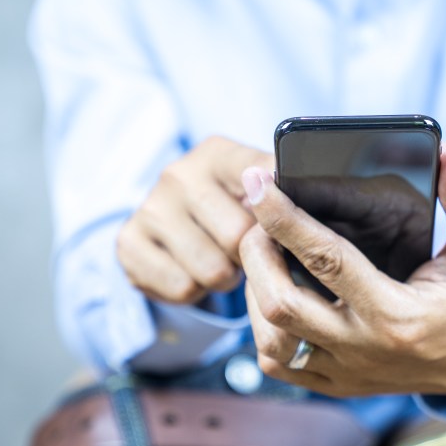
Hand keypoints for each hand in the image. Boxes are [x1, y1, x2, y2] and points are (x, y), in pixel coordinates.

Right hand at [117, 136, 272, 304]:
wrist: (172, 229)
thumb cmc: (233, 210)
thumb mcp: (259, 191)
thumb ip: (285, 192)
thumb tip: (318, 201)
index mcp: (217, 153)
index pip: (261, 180)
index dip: (278, 213)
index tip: (286, 228)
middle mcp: (178, 173)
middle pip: (238, 237)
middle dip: (250, 255)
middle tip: (245, 250)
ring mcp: (149, 208)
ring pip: (212, 270)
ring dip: (224, 278)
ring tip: (221, 260)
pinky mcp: (127, 243)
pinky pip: (183, 288)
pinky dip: (194, 292)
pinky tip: (192, 271)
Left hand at [238, 142, 445, 397]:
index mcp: (397, 314)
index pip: (326, 259)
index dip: (285, 217)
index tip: (258, 182)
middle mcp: (364, 350)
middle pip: (281, 304)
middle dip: (256, 253)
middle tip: (256, 218)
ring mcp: (346, 374)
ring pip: (271, 341)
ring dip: (255, 292)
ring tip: (262, 254)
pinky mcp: (337, 386)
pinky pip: (279, 366)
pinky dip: (263, 330)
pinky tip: (272, 295)